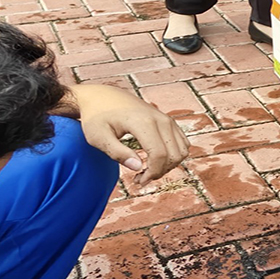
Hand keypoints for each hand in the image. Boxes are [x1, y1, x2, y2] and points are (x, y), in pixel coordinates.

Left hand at [69, 84, 189, 185]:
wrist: (102, 96)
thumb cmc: (97, 117)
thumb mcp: (98, 137)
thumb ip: (117, 153)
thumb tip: (138, 167)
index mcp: (143, 122)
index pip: (159, 154)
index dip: (152, 173)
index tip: (138, 181)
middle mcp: (160, 119)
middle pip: (174, 155)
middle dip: (160, 172)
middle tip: (141, 178)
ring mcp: (167, 119)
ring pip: (182, 150)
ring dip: (169, 166)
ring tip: (149, 170)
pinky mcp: (168, 121)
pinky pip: (182, 143)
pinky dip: (174, 156)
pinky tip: (156, 160)